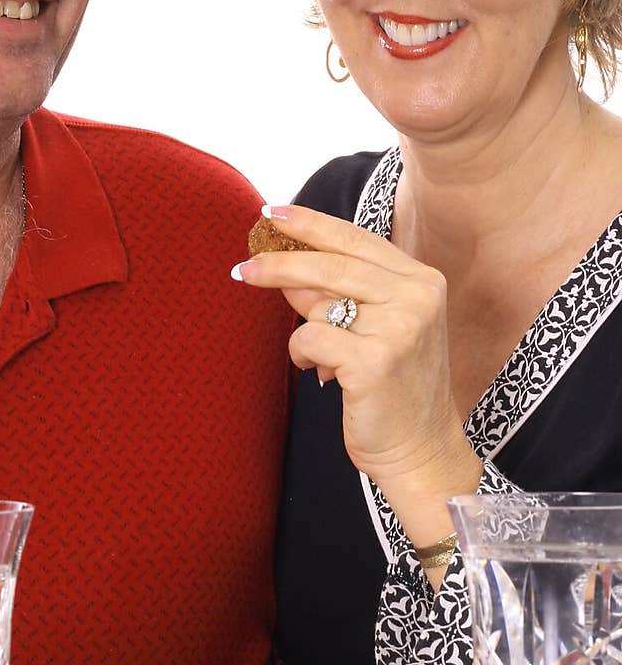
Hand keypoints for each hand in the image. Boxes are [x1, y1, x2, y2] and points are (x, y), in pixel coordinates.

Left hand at [232, 206, 481, 541]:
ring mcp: (399, 328)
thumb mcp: (373, 328)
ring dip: (306, 333)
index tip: (270, 214)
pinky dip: (304, 355)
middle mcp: (417, 297)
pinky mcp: (375, 360)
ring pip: (318, 306)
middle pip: (331, 264)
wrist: (420, 451)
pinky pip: (310, 339)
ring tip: (323, 359)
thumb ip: (336, 293)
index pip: (355, 238)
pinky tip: (321, 374)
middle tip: (242, 269)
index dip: (310, 224)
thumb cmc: (393, 388)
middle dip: (279, 264)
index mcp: (421, 280)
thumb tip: (282, 263)